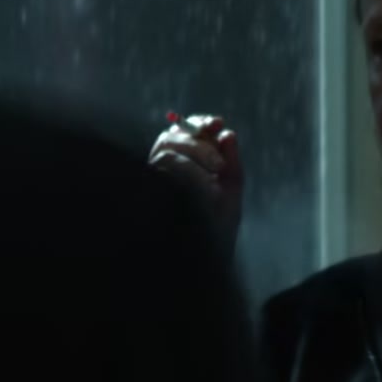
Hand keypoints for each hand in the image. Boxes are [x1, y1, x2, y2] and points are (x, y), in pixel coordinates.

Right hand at [148, 114, 243, 238]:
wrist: (207, 258)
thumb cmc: (218, 223)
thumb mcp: (230, 186)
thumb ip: (231, 160)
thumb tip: (227, 133)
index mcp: (182, 160)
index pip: (183, 130)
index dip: (199, 123)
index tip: (218, 123)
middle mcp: (163, 167)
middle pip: (171, 137)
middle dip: (199, 143)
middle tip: (220, 163)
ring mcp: (154, 179)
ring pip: (167, 151)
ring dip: (196, 156)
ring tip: (217, 175)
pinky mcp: (150, 189)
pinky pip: (165, 170)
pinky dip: (192, 174)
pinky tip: (209, 192)